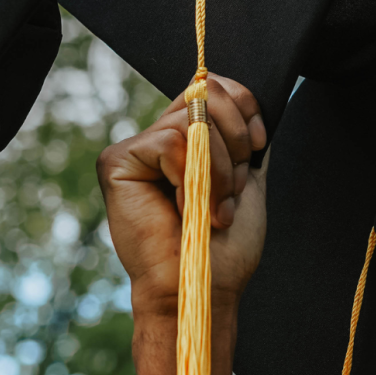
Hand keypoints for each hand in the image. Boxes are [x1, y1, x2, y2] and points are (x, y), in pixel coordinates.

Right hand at [95, 73, 267, 316]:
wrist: (201, 287)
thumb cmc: (222, 248)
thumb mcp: (242, 181)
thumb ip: (240, 140)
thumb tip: (246, 98)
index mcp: (187, 141)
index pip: (213, 87)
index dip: (244, 107)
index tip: (258, 146)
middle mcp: (158, 138)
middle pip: (205, 91)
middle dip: (235, 140)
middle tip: (233, 188)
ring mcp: (136, 149)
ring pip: (192, 121)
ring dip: (218, 170)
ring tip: (213, 209)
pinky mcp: (117, 161)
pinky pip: (169, 143)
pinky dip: (190, 179)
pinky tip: (184, 211)